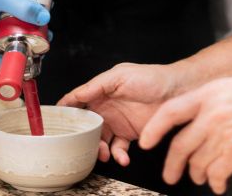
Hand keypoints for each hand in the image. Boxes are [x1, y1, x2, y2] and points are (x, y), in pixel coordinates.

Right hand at [0, 0, 49, 70]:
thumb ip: (22, 7)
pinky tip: (17, 5)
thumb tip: (43, 18)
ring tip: (32, 13)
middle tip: (41, 27)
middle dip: (23, 38)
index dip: (20, 60)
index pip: (0, 62)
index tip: (38, 51)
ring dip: (16, 25)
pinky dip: (6, 16)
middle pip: (2, 46)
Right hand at [58, 63, 178, 165]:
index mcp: (101, 91)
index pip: (77, 101)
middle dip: (80, 137)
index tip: (54, 124)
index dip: (65, 111)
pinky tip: (122, 156)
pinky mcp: (130, 134)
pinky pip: (118, 149)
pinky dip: (118, 155)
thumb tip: (77, 95)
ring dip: (98, 149)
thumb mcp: (121, 75)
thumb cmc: (151, 77)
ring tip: (104, 153)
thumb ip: (97, 85)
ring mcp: (117, 122)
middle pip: (85, 126)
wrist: (177, 90)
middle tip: (81, 145)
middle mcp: (106, 107)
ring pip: (99, 140)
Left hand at [140, 74, 231, 194]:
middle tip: (170, 174)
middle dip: (172, 165)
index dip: (154, 129)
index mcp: (211, 93)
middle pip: (180, 145)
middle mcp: (214, 114)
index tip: (145, 141)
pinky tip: (219, 183)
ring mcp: (226, 136)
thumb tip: (194, 119)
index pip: (170, 112)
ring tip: (201, 175)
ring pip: (197, 164)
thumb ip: (212, 101)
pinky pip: (216, 175)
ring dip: (197, 173)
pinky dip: (215, 182)